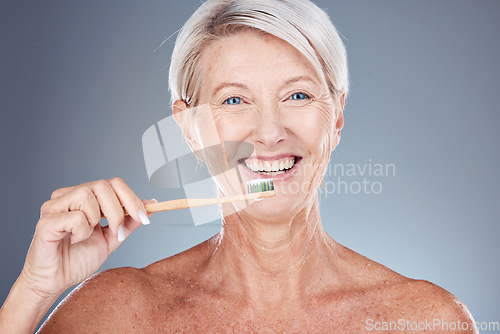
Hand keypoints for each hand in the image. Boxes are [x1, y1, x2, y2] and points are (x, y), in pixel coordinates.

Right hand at [20, 177, 151, 297]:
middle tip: (117, 231)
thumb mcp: (111, 239)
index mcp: (84, 197)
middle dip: (118, 211)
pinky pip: (74, 216)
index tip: (144, 217)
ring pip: (87, 195)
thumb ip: (129, 222)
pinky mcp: (46, 222)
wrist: (55, 282)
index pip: (113, 183)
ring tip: (88, 235)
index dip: (132, 199)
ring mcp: (54, 207)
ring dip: (96, 220)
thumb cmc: (77, 259)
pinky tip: (74, 240)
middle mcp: (68, 196)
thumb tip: (150, 205)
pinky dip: (82, 231)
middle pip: (103, 185)